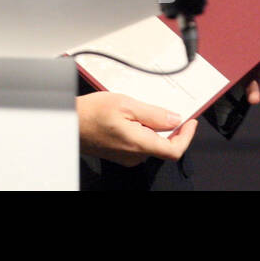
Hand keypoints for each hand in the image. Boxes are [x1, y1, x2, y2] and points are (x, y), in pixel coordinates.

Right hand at [76, 92, 197, 166]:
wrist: (69, 122)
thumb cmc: (90, 113)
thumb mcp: (125, 104)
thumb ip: (154, 114)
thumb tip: (174, 119)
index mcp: (139, 144)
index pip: (174, 149)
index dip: (187, 136)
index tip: (190, 122)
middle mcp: (134, 155)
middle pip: (163, 145)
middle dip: (169, 128)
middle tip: (166, 109)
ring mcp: (126, 156)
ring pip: (150, 144)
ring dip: (153, 128)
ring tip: (140, 109)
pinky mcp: (119, 154)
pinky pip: (138, 144)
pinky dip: (142, 131)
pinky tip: (130, 117)